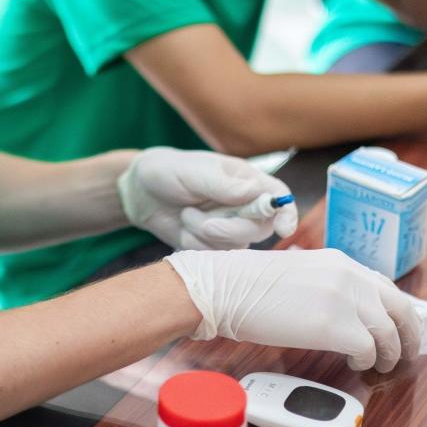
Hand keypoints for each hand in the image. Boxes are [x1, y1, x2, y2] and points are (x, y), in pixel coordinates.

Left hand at [117, 148, 297, 249]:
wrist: (140, 192)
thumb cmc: (169, 171)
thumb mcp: (193, 172)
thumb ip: (224, 186)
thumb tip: (257, 193)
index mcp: (246, 180)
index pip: (279, 197)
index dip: (286, 214)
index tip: (282, 229)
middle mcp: (243, 205)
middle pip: (259, 229)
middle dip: (231, 230)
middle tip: (204, 223)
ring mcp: (230, 227)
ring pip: (235, 246)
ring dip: (205, 234)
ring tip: (186, 213)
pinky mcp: (212, 245)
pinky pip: (213, 256)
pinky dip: (195, 244)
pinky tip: (183, 227)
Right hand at [166, 249, 421, 372]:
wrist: (227, 289)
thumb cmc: (249, 285)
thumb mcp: (299, 273)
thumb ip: (327, 284)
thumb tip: (342, 308)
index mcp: (341, 262)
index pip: (385, 286)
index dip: (397, 311)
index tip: (398, 327)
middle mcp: (350, 276)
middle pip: (400, 308)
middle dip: (409, 334)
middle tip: (406, 353)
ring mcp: (346, 301)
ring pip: (389, 332)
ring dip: (390, 353)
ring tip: (382, 365)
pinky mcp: (337, 328)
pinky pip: (369, 349)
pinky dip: (368, 361)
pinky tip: (357, 365)